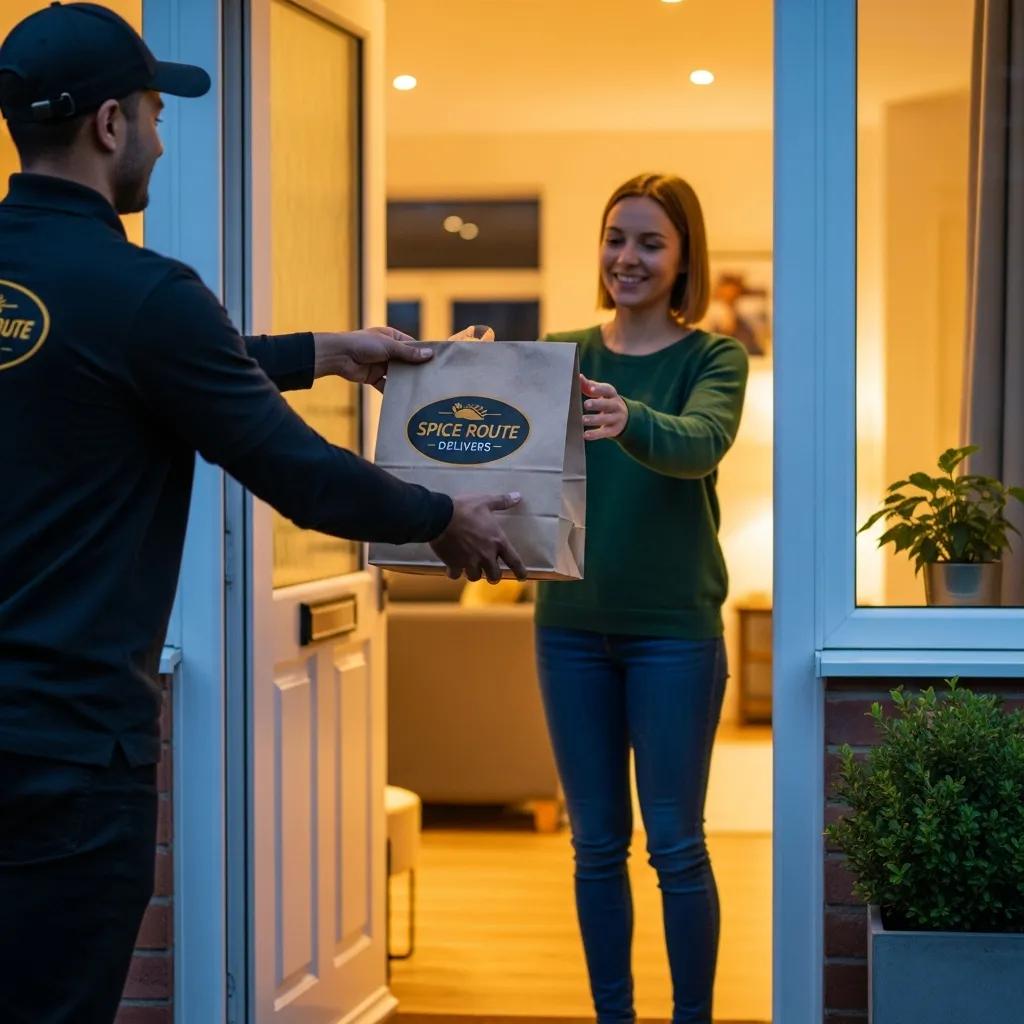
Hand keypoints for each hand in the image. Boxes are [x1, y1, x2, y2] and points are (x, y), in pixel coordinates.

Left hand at [313, 327, 432, 390]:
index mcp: (391, 337)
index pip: (411, 345)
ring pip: (397, 374)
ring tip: (421, 390)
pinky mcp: (373, 377)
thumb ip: (408, 353)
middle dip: (415, 370)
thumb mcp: (389, 346)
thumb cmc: (363, 344)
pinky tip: (403, 397)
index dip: (422, 353)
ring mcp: (380, 364)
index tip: (435, 362)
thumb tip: (429, 355)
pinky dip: (392, 391)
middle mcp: (387, 350)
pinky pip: (386, 385)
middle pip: (406, 361)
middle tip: (431, 379)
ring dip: (405, 381)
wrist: (339, 356)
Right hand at [429, 492, 527, 582]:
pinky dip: (455, 572)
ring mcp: (469, 562)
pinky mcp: (454, 564)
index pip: (514, 561)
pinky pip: (456, 575)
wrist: (440, 517)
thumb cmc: (465, 509)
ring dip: (474, 573)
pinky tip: (452, 567)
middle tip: (489, 571)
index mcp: (497, 541)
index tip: (521, 577)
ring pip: (475, 577)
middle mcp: (486, 555)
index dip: (520, 571)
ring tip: (470, 567)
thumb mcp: (485, 502)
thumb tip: (518, 496)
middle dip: (493, 575)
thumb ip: (502, 501)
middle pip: (494, 576)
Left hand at [580, 374, 627, 439]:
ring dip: (594, 419)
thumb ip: (589, 386)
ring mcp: (616, 418)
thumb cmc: (606, 402)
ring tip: (583, 420)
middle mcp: (616, 406)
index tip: (590, 388)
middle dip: (597, 404)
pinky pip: (604, 432)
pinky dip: (595, 434)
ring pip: (606, 419)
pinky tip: (586, 435)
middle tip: (586, 404)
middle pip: (608, 404)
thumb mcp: (601, 394)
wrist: (624, 418)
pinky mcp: (613, 430)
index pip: (608, 390)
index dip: (599, 389)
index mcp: (612, 395)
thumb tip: (578, 377)